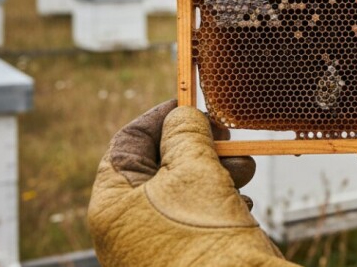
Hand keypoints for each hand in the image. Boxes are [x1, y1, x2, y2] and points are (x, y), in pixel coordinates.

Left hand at [88, 100, 298, 266]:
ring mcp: (156, 244)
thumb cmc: (206, 241)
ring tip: (244, 169)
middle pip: (159, 164)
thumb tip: (182, 115)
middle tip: (226, 137)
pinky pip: (198, 215)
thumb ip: (185, 134)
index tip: (193, 104)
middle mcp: (127, 226)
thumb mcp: (194, 171)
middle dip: (198, 145)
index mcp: (112, 204)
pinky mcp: (186, 255)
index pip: (128, 142)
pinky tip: (241, 202)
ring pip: (184, 189)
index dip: (162, 117)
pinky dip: (220, 199)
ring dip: (216, 170)